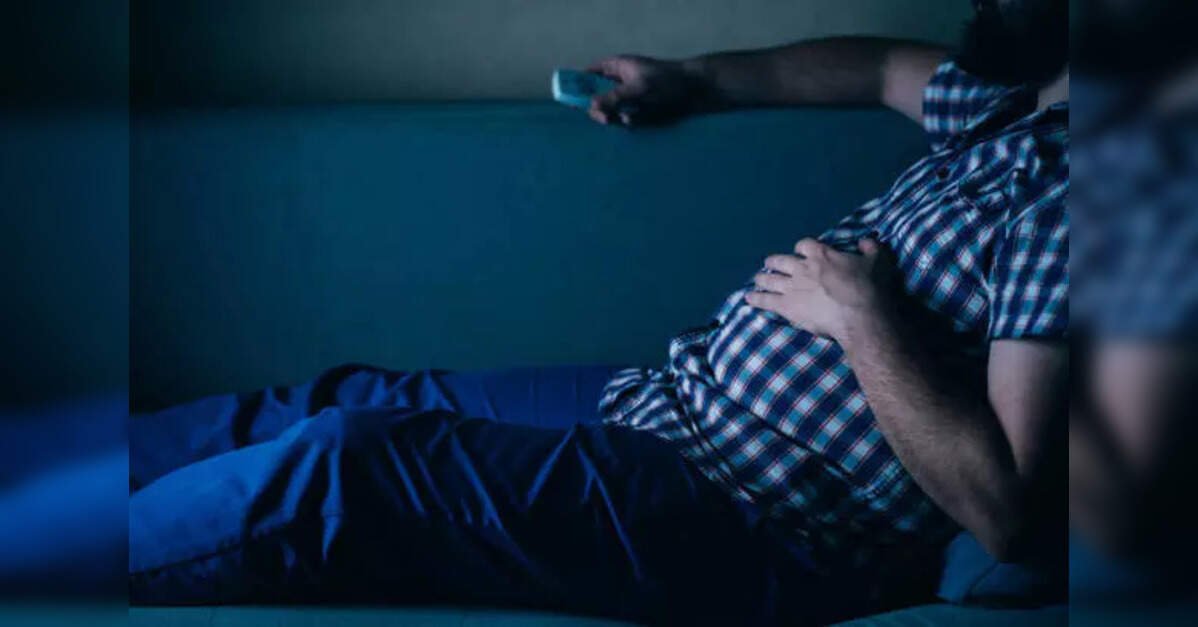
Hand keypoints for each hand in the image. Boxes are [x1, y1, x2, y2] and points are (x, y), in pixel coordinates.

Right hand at [585, 55, 703, 125]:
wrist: (695, 91)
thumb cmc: (667, 81)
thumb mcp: (638, 88)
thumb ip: (614, 98)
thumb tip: (592, 107)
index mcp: (616, 68)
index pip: (589, 75)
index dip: (578, 86)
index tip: (570, 101)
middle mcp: (619, 83)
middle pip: (596, 98)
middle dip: (598, 109)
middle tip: (604, 119)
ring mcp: (628, 99)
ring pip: (610, 113)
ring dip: (614, 119)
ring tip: (627, 120)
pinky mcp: (639, 113)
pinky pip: (626, 121)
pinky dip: (630, 123)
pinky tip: (639, 121)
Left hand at [745, 238, 897, 340]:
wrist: (858, 315)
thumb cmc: (868, 288)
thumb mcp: (876, 262)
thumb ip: (870, 249)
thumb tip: (866, 241)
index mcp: (821, 254)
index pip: (804, 245)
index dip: (800, 249)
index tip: (800, 253)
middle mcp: (802, 267)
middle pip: (781, 260)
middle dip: (774, 262)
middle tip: (771, 264)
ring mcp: (792, 286)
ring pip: (770, 278)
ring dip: (762, 278)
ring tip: (757, 279)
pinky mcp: (786, 306)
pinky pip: (765, 300)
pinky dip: (756, 298)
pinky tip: (748, 298)